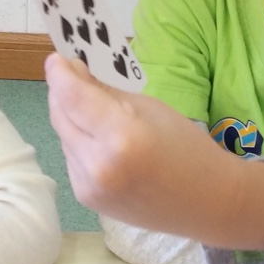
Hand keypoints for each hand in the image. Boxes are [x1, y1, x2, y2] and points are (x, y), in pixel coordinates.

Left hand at [44, 54, 263, 249]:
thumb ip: (106, 93)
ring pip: (63, 138)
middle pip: (60, 117)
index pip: (73, 98)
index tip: (56, 59)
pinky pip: (71, 159)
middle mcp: (97, 166)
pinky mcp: (86, 198)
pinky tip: (101, 142)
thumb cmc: (188, 149)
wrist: (207, 204)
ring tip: (94, 112)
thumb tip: (73, 75)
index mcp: (121, 138)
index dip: (59, 74)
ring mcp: (89, 186)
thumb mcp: (150, 109)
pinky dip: (78, 143)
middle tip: (71, 76)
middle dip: (61, 93)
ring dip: (71, 119)